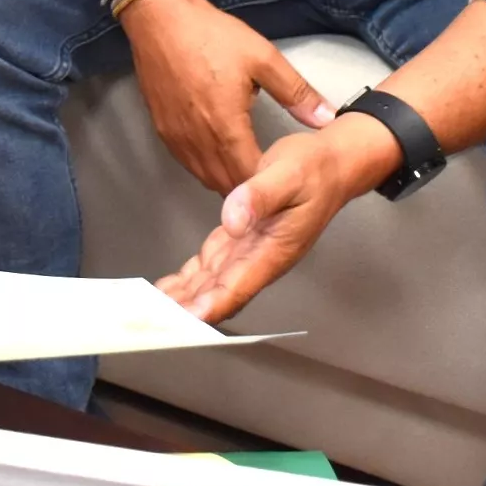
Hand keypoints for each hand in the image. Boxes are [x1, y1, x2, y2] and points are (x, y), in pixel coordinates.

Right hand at [120, 0, 334, 191]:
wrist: (159, 18)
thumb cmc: (211, 35)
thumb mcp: (262, 57)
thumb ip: (296, 92)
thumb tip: (327, 117)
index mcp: (226, 126)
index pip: (250, 177)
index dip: (268, 185)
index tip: (284, 180)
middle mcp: (198, 140)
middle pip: (226, 185)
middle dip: (249, 190)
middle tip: (270, 183)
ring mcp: (177, 137)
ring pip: (204, 178)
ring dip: (226, 182)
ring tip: (248, 176)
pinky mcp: (162, 130)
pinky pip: (187, 163)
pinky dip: (205, 168)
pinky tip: (220, 156)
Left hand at [161, 121, 384, 323]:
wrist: (333, 165)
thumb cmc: (315, 170)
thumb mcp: (288, 175)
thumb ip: (259, 197)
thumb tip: (232, 222)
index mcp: (273, 251)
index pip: (238, 287)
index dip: (211, 306)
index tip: (185, 320)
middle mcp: (260, 259)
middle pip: (221, 294)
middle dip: (189, 310)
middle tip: (154, 320)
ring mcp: (251, 251)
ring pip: (213, 283)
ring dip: (185, 298)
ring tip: (151, 311)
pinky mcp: (242, 239)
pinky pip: (212, 266)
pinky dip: (190, 277)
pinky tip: (171, 287)